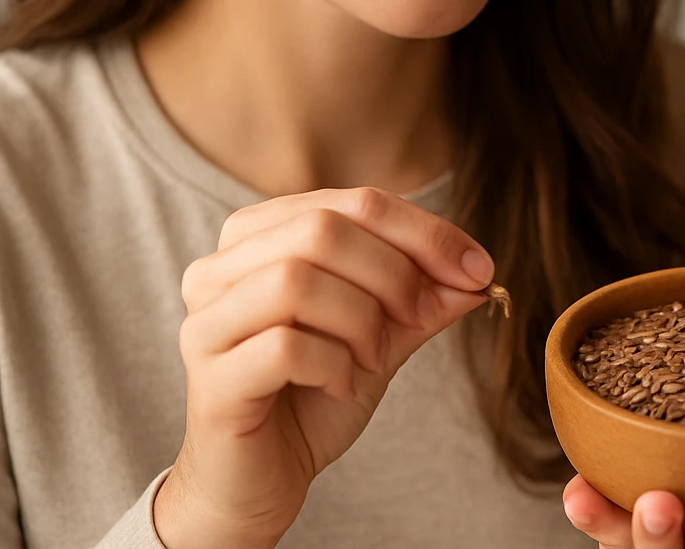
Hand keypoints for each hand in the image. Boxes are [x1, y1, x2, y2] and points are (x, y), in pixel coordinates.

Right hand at [153, 187, 494, 547]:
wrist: (261, 481)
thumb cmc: (315, 396)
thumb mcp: (384, 336)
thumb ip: (424, 300)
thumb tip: (478, 273)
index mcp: (261, 237)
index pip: (355, 202)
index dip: (427, 233)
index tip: (478, 270)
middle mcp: (219, 268)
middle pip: (322, 229)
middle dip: (394, 273)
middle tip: (419, 318)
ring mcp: (206, 323)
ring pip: (295, 280)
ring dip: (359, 319)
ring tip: (374, 357)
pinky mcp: (209, 380)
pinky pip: (283, 347)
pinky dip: (333, 365)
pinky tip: (342, 386)